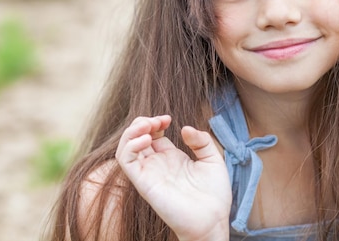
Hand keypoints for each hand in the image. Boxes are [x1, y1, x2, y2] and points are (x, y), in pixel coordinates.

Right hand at [116, 115, 230, 240]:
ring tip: (148, 125)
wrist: (212, 220)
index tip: (168, 119)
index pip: (152, 134)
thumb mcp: (213, 159)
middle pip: (136, 137)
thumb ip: (201, 141)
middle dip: (142, 122)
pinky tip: (147, 139)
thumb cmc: (214, 195)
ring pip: (125, 147)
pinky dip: (130, 145)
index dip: (155, 122)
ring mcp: (148, 173)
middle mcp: (157, 164)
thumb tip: (184, 128)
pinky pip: (126, 161)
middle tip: (159, 120)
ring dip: (132, 131)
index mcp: (171, 157)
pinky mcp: (143, 183)